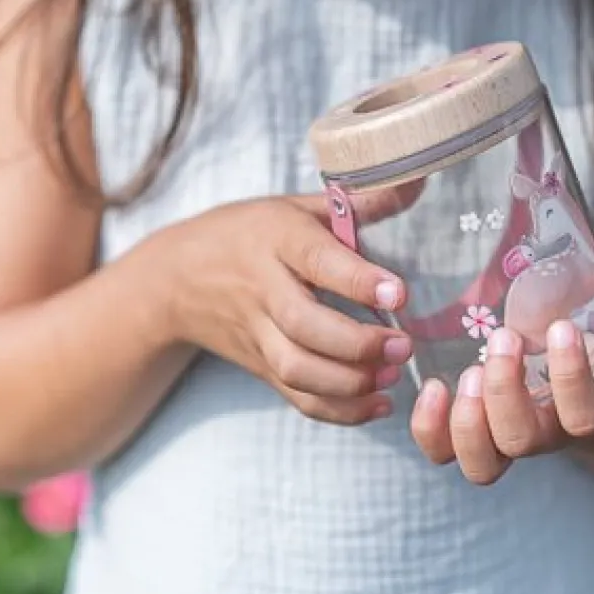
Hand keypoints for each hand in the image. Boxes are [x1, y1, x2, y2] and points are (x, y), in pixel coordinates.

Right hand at [161, 192, 416, 424]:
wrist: (176, 278)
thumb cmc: (249, 232)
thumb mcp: (296, 206)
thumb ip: (358, 202)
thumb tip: (417, 182)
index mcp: (276, 238)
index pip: (316, 259)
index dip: (358, 279)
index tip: (399, 293)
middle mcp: (263, 288)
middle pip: (303, 325)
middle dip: (358, 343)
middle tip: (404, 345)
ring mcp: (257, 333)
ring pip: (297, 368)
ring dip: (350, 382)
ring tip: (392, 373)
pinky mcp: (259, 365)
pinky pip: (296, 397)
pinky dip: (339, 410)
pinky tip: (377, 403)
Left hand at [410, 257, 593, 483]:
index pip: (584, 417)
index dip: (570, 379)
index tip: (563, 328)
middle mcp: (549, 433)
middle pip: (522, 441)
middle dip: (505, 391)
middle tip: (504, 337)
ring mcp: (508, 436)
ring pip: (481, 465)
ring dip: (467, 422)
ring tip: (467, 372)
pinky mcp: (475, 429)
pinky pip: (443, 452)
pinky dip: (430, 429)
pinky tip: (432, 386)